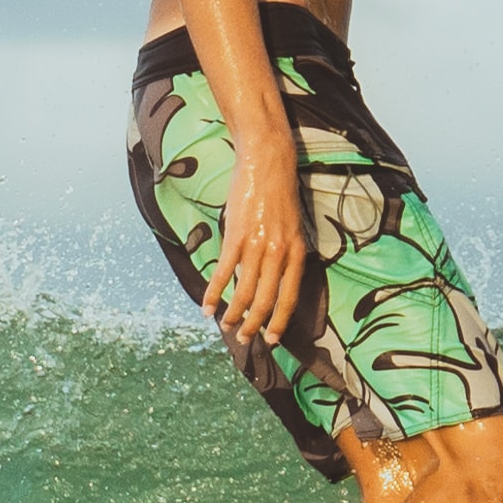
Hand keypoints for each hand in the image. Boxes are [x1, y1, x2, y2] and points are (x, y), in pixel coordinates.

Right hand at [208, 153, 307, 349]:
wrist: (268, 163)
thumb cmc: (280, 194)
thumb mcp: (292, 228)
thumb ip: (285, 254)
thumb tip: (272, 280)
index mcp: (296, 252)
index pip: (289, 297)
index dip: (280, 321)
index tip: (273, 339)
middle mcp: (279, 252)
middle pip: (266, 300)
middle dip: (255, 325)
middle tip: (244, 338)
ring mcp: (257, 245)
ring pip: (245, 291)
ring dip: (234, 313)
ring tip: (225, 325)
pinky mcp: (236, 236)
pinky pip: (224, 272)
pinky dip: (213, 293)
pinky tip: (206, 306)